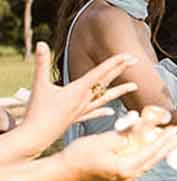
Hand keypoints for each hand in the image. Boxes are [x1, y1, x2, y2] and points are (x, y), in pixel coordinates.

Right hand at [6, 46, 136, 156]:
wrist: (36, 137)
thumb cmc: (36, 112)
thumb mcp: (39, 85)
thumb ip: (41, 63)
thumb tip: (40, 43)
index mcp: (77, 90)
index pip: (99, 73)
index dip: (113, 62)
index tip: (127, 55)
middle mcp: (84, 100)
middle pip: (106, 82)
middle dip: (120, 70)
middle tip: (135, 59)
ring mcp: (82, 110)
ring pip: (105, 98)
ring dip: (119, 91)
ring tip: (135, 86)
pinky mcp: (76, 119)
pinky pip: (94, 113)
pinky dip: (103, 111)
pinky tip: (111, 112)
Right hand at [60, 118, 176, 180]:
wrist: (61, 173)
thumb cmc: (79, 156)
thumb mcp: (104, 141)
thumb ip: (125, 135)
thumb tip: (141, 128)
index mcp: (126, 168)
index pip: (151, 151)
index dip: (164, 139)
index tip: (175, 130)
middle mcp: (128, 177)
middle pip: (153, 160)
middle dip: (167, 148)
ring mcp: (123, 179)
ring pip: (146, 163)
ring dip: (158, 152)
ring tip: (170, 143)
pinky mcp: (117, 177)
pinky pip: (137, 165)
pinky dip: (146, 156)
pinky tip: (150, 150)